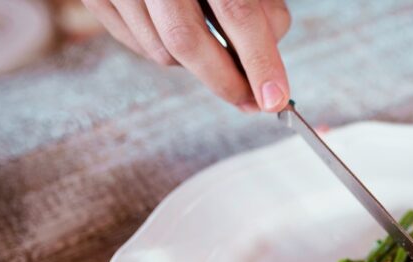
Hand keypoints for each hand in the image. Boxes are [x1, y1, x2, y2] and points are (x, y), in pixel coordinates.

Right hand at [83, 0, 291, 111]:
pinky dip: (167, 53)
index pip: (237, 11)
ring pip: (161, 51)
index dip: (260, 61)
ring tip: (217, 52)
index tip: (275, 99)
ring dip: (197, 66)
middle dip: (224, 81)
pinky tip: (182, 35)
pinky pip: (137, 45)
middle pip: (186, 40)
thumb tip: (267, 60)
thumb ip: (262, 6)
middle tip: (251, 101)